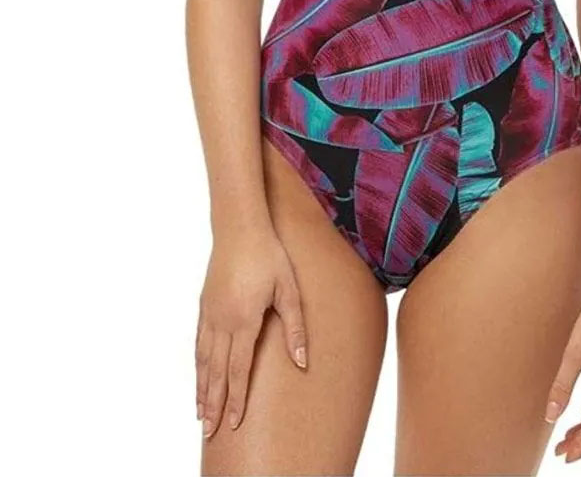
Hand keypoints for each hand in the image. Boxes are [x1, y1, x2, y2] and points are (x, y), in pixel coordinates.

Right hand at [195, 227, 307, 438]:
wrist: (240, 227)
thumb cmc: (270, 256)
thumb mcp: (289, 289)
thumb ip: (295, 327)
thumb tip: (302, 362)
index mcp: (244, 320)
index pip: (239, 370)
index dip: (236, 399)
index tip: (233, 424)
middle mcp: (223, 322)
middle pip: (217, 373)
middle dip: (213, 405)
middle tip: (208, 432)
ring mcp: (210, 314)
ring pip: (203, 360)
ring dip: (202, 389)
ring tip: (200, 413)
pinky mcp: (205, 305)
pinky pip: (199, 342)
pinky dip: (198, 364)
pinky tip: (199, 375)